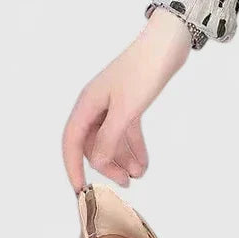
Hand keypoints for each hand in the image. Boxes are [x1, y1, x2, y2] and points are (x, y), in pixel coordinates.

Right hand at [63, 9, 191, 190]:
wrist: (166, 47)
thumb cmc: (143, 72)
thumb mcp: (125, 110)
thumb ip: (111, 139)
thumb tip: (99, 162)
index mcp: (88, 105)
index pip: (72, 142)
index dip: (73, 167)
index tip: (80, 190)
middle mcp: (97, 107)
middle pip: (94, 145)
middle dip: (107, 165)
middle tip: (124, 183)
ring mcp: (113, 107)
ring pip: (111, 141)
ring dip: (123, 160)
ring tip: (138, 175)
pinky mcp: (130, 106)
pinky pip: (127, 134)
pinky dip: (134, 150)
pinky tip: (144, 164)